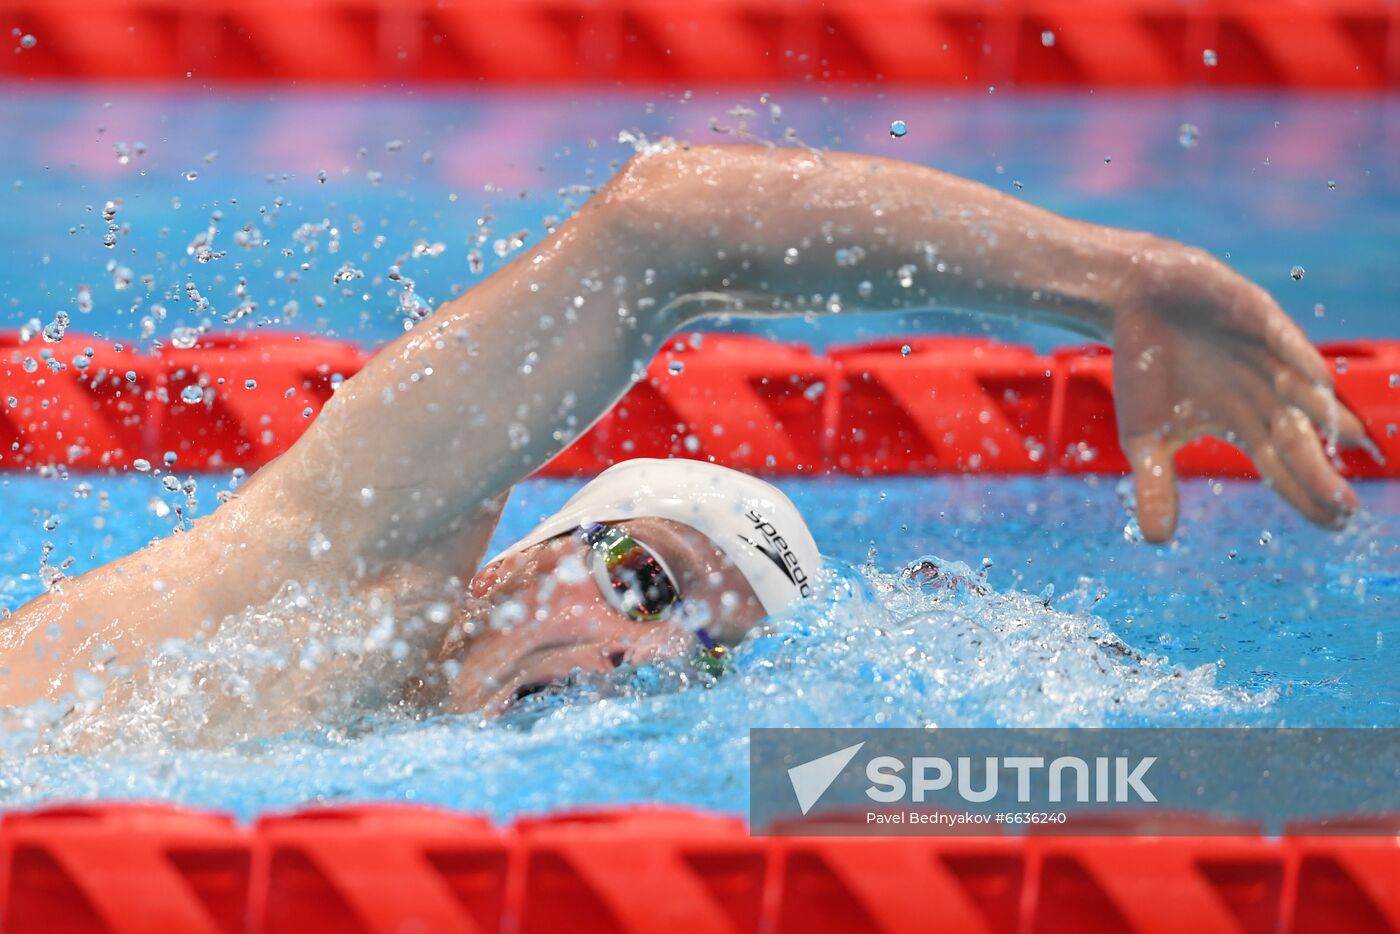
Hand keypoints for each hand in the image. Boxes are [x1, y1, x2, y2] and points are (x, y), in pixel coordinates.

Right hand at [1112, 242, 1366, 542]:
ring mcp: (1263, 354)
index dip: (1306, 494)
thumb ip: (1156, 485)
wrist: (1132, 302)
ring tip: (1352, 441)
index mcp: (1243, 422)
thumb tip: (1158, 541)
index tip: (1332, 524)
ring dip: (1325, 413)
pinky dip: (1297, 355)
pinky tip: (1316, 380)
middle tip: (1345, 505)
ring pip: (1300, 389)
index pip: (1282, 465)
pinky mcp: (1253, 313)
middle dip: (1320, 470)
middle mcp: (1263, 392)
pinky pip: (1280, 336)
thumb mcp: (1143, 438)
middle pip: (1298, 436)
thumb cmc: (1144, 368)